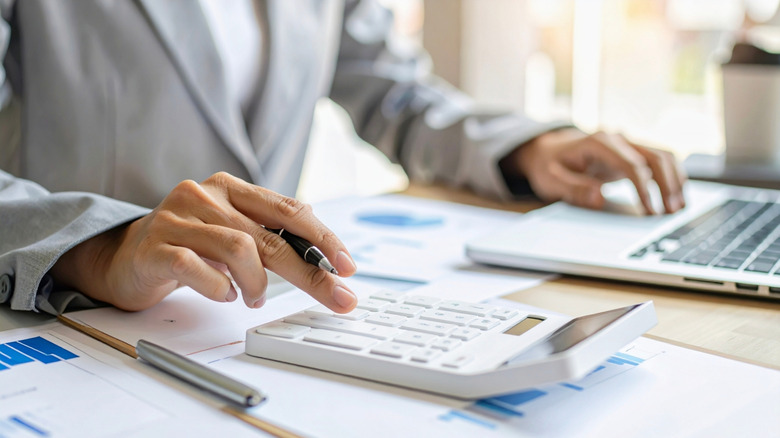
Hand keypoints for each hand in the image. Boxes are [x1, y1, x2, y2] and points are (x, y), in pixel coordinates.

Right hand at [51, 172, 357, 311]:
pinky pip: (198, 268)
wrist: (125, 256)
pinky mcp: (156, 246)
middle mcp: (206, 195)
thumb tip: (325, 262)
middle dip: (311, 273)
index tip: (348, 266)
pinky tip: (224, 293)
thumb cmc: (190, 245)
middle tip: (337, 298)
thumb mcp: (232, 232)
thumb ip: (270, 238)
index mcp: (232, 188)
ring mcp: (178, 218)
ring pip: (239, 249)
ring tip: (253, 297)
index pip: (289, 210)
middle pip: (272, 237)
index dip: (324, 238)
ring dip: (257, 283)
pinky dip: (220, 288)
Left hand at [502, 128, 686, 213]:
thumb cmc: (549, 165)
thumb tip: (599, 198)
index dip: (644, 189)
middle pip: (655, 157)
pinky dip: (672, 177)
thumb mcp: (551, 180)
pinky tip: (676, 196)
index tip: (649, 211)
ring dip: (675, 181)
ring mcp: (627, 144)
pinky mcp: (632, 153)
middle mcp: (618, 139)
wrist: (548, 150)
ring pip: (663, 156)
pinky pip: (660, 160)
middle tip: (670, 213)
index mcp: (598, 143)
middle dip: (667, 186)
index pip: (631, 165)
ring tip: (677, 208)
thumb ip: (573, 190)